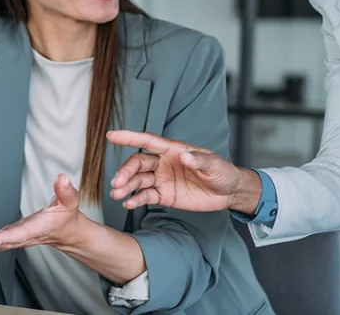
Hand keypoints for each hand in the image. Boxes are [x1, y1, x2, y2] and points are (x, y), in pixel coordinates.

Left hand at [0, 174, 85, 251]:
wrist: (67, 233)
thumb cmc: (66, 217)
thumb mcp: (70, 201)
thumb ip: (66, 191)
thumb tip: (61, 178)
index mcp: (39, 227)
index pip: (22, 233)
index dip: (8, 236)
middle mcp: (27, 236)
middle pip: (6, 240)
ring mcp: (19, 239)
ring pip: (0, 244)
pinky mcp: (14, 238)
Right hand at [107, 130, 257, 213]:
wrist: (228, 193)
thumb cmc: (223, 172)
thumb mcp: (215, 165)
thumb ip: (199, 160)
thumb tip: (185, 156)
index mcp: (174, 150)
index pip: (148, 141)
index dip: (129, 137)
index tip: (111, 135)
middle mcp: (164, 163)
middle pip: (138, 163)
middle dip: (126, 171)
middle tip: (118, 183)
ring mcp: (163, 179)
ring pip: (138, 180)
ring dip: (126, 187)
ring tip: (117, 195)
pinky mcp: (164, 195)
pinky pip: (146, 196)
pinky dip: (135, 199)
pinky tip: (128, 204)